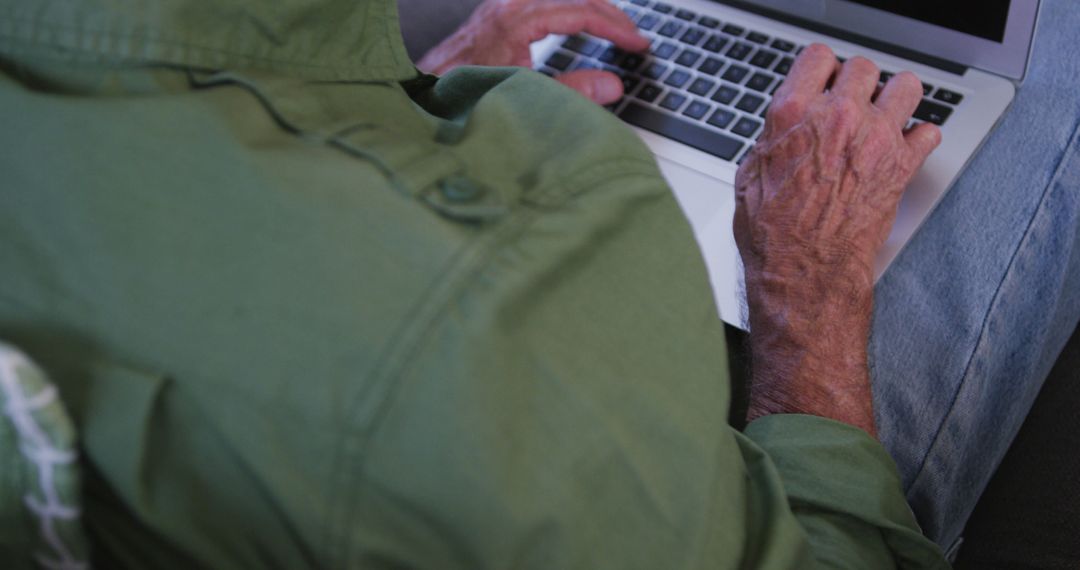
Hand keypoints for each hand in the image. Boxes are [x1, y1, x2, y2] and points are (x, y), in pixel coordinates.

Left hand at [417, 0, 649, 103]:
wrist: (422, 94)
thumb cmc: (465, 96)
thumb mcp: (524, 97)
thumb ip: (572, 91)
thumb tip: (612, 85)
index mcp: (519, 19)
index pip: (582, 11)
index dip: (616, 28)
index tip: (637, 44)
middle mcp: (510, 3)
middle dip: (609, 13)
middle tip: (633, 35)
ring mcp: (503, 3)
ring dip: (589, 5)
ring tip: (612, 24)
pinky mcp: (497, 10)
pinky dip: (567, 5)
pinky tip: (575, 18)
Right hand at [734, 44, 941, 435]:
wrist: (803, 274)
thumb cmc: (772, 235)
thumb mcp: (749, 176)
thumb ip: (774, 139)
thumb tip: (783, 130)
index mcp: (793, 113)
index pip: (819, 56)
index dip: (821, 69)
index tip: (823, 83)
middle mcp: (837, 118)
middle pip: (865, 67)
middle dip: (858, 84)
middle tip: (853, 105)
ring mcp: (874, 139)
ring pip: (907, 86)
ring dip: (897, 99)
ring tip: (885, 116)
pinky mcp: (901, 166)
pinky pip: (929, 131)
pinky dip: (920, 138)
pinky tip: (903, 149)